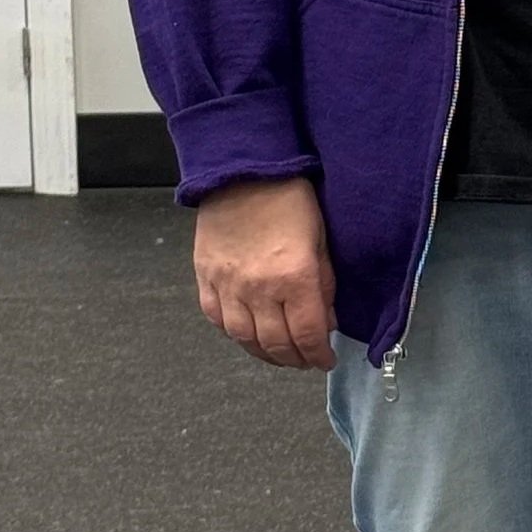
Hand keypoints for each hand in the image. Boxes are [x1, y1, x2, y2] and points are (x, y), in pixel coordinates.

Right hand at [193, 176, 336, 370]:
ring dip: (264, 354)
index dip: (319, 355)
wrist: (243, 171)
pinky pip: (217, 319)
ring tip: (279, 354)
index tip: (326, 360)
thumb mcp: (321, 240)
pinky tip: (247, 334)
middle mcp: (259, 288)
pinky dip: (234, 334)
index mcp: (295, 276)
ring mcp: (228, 285)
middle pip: (276, 344)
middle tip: (305, 360)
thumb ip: (325, 285)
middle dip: (295, 359)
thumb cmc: (288, 198)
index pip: (308, 335)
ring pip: (244, 339)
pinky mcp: (205, 277)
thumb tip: (326, 321)